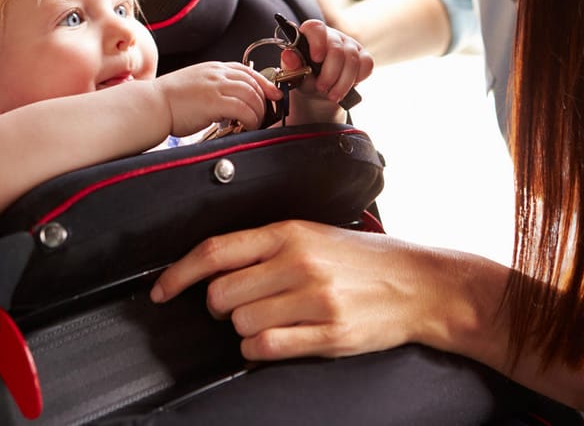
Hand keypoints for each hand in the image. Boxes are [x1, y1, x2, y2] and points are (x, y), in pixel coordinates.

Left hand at [150, 220, 442, 359]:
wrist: (421, 284)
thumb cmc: (365, 261)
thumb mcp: (315, 235)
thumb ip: (268, 245)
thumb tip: (215, 263)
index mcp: (290, 233)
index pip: (216, 251)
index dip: (178, 274)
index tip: (162, 290)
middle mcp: (299, 263)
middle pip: (221, 293)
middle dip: (219, 307)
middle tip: (238, 306)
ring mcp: (314, 299)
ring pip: (241, 324)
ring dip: (245, 329)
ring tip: (272, 320)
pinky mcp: (329, 333)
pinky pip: (268, 348)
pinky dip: (260, 350)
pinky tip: (276, 340)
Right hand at [152, 61, 281, 136]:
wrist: (152, 105)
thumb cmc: (169, 100)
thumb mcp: (195, 85)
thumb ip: (213, 88)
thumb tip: (229, 104)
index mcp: (212, 68)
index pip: (247, 70)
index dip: (264, 82)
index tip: (274, 94)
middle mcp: (216, 73)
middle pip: (253, 82)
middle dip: (264, 99)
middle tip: (265, 114)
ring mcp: (215, 86)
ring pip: (252, 95)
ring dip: (258, 111)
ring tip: (255, 123)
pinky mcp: (214, 102)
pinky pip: (244, 109)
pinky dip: (251, 119)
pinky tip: (247, 126)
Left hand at [283, 19, 371, 121]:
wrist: (319, 91)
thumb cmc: (305, 78)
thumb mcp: (294, 75)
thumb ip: (291, 65)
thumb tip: (288, 55)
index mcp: (312, 34)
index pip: (316, 28)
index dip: (317, 42)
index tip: (316, 59)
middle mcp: (332, 36)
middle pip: (336, 48)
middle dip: (329, 73)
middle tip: (321, 88)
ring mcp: (350, 44)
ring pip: (352, 59)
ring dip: (342, 82)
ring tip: (332, 95)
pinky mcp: (363, 56)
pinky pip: (366, 64)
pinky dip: (357, 78)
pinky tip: (347, 86)